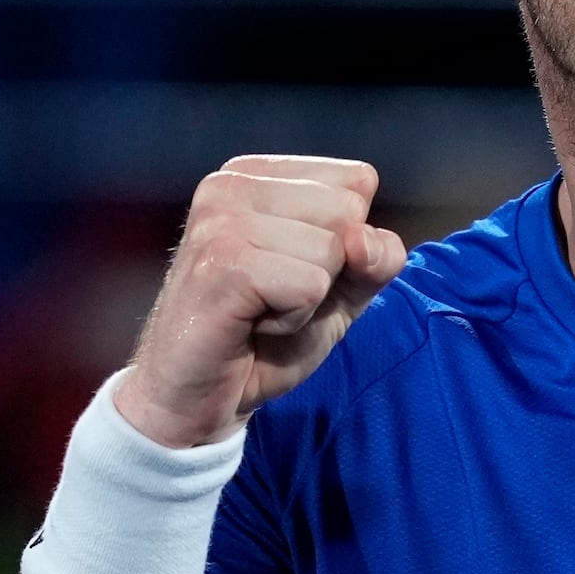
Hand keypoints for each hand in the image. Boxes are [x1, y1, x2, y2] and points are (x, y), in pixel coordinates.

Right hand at [114, 156, 406, 449]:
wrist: (198, 399)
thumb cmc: (265, 338)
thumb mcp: (342, 291)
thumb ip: (376, 257)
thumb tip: (364, 238)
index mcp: (256, 174)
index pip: (358, 181)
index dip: (347, 242)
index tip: (295, 272)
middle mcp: (230, 185)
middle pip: (348, 213)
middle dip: (330, 271)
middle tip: (275, 298)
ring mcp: (220, 221)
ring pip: (332, 251)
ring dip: (309, 301)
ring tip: (259, 312)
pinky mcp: (219, 264)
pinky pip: (309, 286)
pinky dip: (294, 321)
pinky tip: (251, 326)